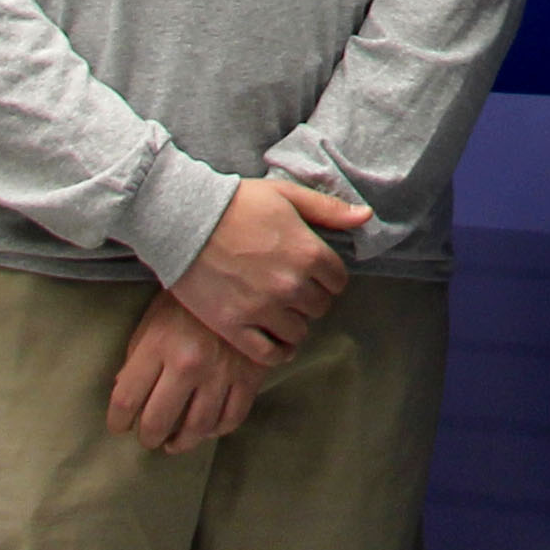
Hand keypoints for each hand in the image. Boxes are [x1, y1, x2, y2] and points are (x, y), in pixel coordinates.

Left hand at [104, 289, 269, 454]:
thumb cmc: (189, 299)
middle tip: (149, 437)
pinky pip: (232, 417)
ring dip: (181, 442)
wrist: (244, 276)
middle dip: (148, 437)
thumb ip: (138, 358)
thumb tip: (126, 395)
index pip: (126, 401)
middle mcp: (189, 363)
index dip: (117, 422)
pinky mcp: (251, 375)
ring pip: (197, 428)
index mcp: (159, 346)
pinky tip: (208, 428)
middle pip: (158, 421)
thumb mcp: (153, 319)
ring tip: (175, 441)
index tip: (120, 427)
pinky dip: (217, 430)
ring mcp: (222, 372)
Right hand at [170, 177, 367, 361]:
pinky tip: (275, 341)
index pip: (338, 281)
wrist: (184, 220)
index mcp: (308, 253)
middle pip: (319, 307)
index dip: (328, 278)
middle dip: (311, 299)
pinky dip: (277, 352)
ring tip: (281, 312)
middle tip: (294, 291)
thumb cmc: (237, 203)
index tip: (315, 275)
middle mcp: (290, 285)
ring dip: (293, 324)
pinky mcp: (233, 326)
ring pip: (298, 333)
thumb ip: (328, 210)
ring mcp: (262, 309)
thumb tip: (365, 216)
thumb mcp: (287, 195)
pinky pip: (268, 354)